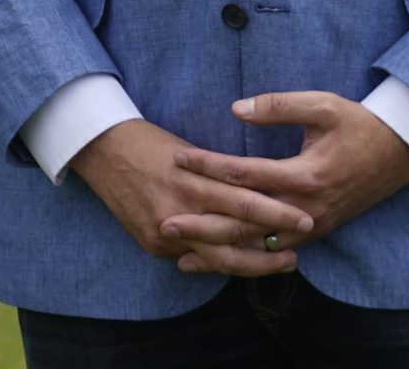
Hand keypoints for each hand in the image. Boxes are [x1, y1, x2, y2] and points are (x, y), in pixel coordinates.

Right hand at [71, 119, 310, 278]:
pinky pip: (195, 259)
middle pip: (234, 238)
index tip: (305, 218)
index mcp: (194, 181)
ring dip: (251, 264)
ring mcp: (165, 232)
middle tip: (299, 253)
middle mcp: (181, 210)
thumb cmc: (152, 141)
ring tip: (281, 264)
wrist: (103, 150)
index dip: (277, 215)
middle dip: (270, 248)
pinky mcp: (153, 244)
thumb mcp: (190, 150)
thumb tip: (254, 189)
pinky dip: (220, 263)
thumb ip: (220, 175)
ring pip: (217, 257)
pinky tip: (243, 265)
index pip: (245, 204)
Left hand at [168, 92, 408, 256]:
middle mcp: (305, 207)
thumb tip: (236, 109)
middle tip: (165, 221)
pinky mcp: (315, 233)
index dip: (209, 166)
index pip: (244, 173)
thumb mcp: (323, 105)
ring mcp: (311, 225)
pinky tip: (220, 262)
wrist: (400, 152)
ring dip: (219, 250)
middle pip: (245, 221)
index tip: (178, 159)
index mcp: (305, 174)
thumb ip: (279, 106)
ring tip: (180, 254)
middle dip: (203, 223)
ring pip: (257, 245)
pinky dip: (245, 258)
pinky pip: (274, 252)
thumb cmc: (359, 124)